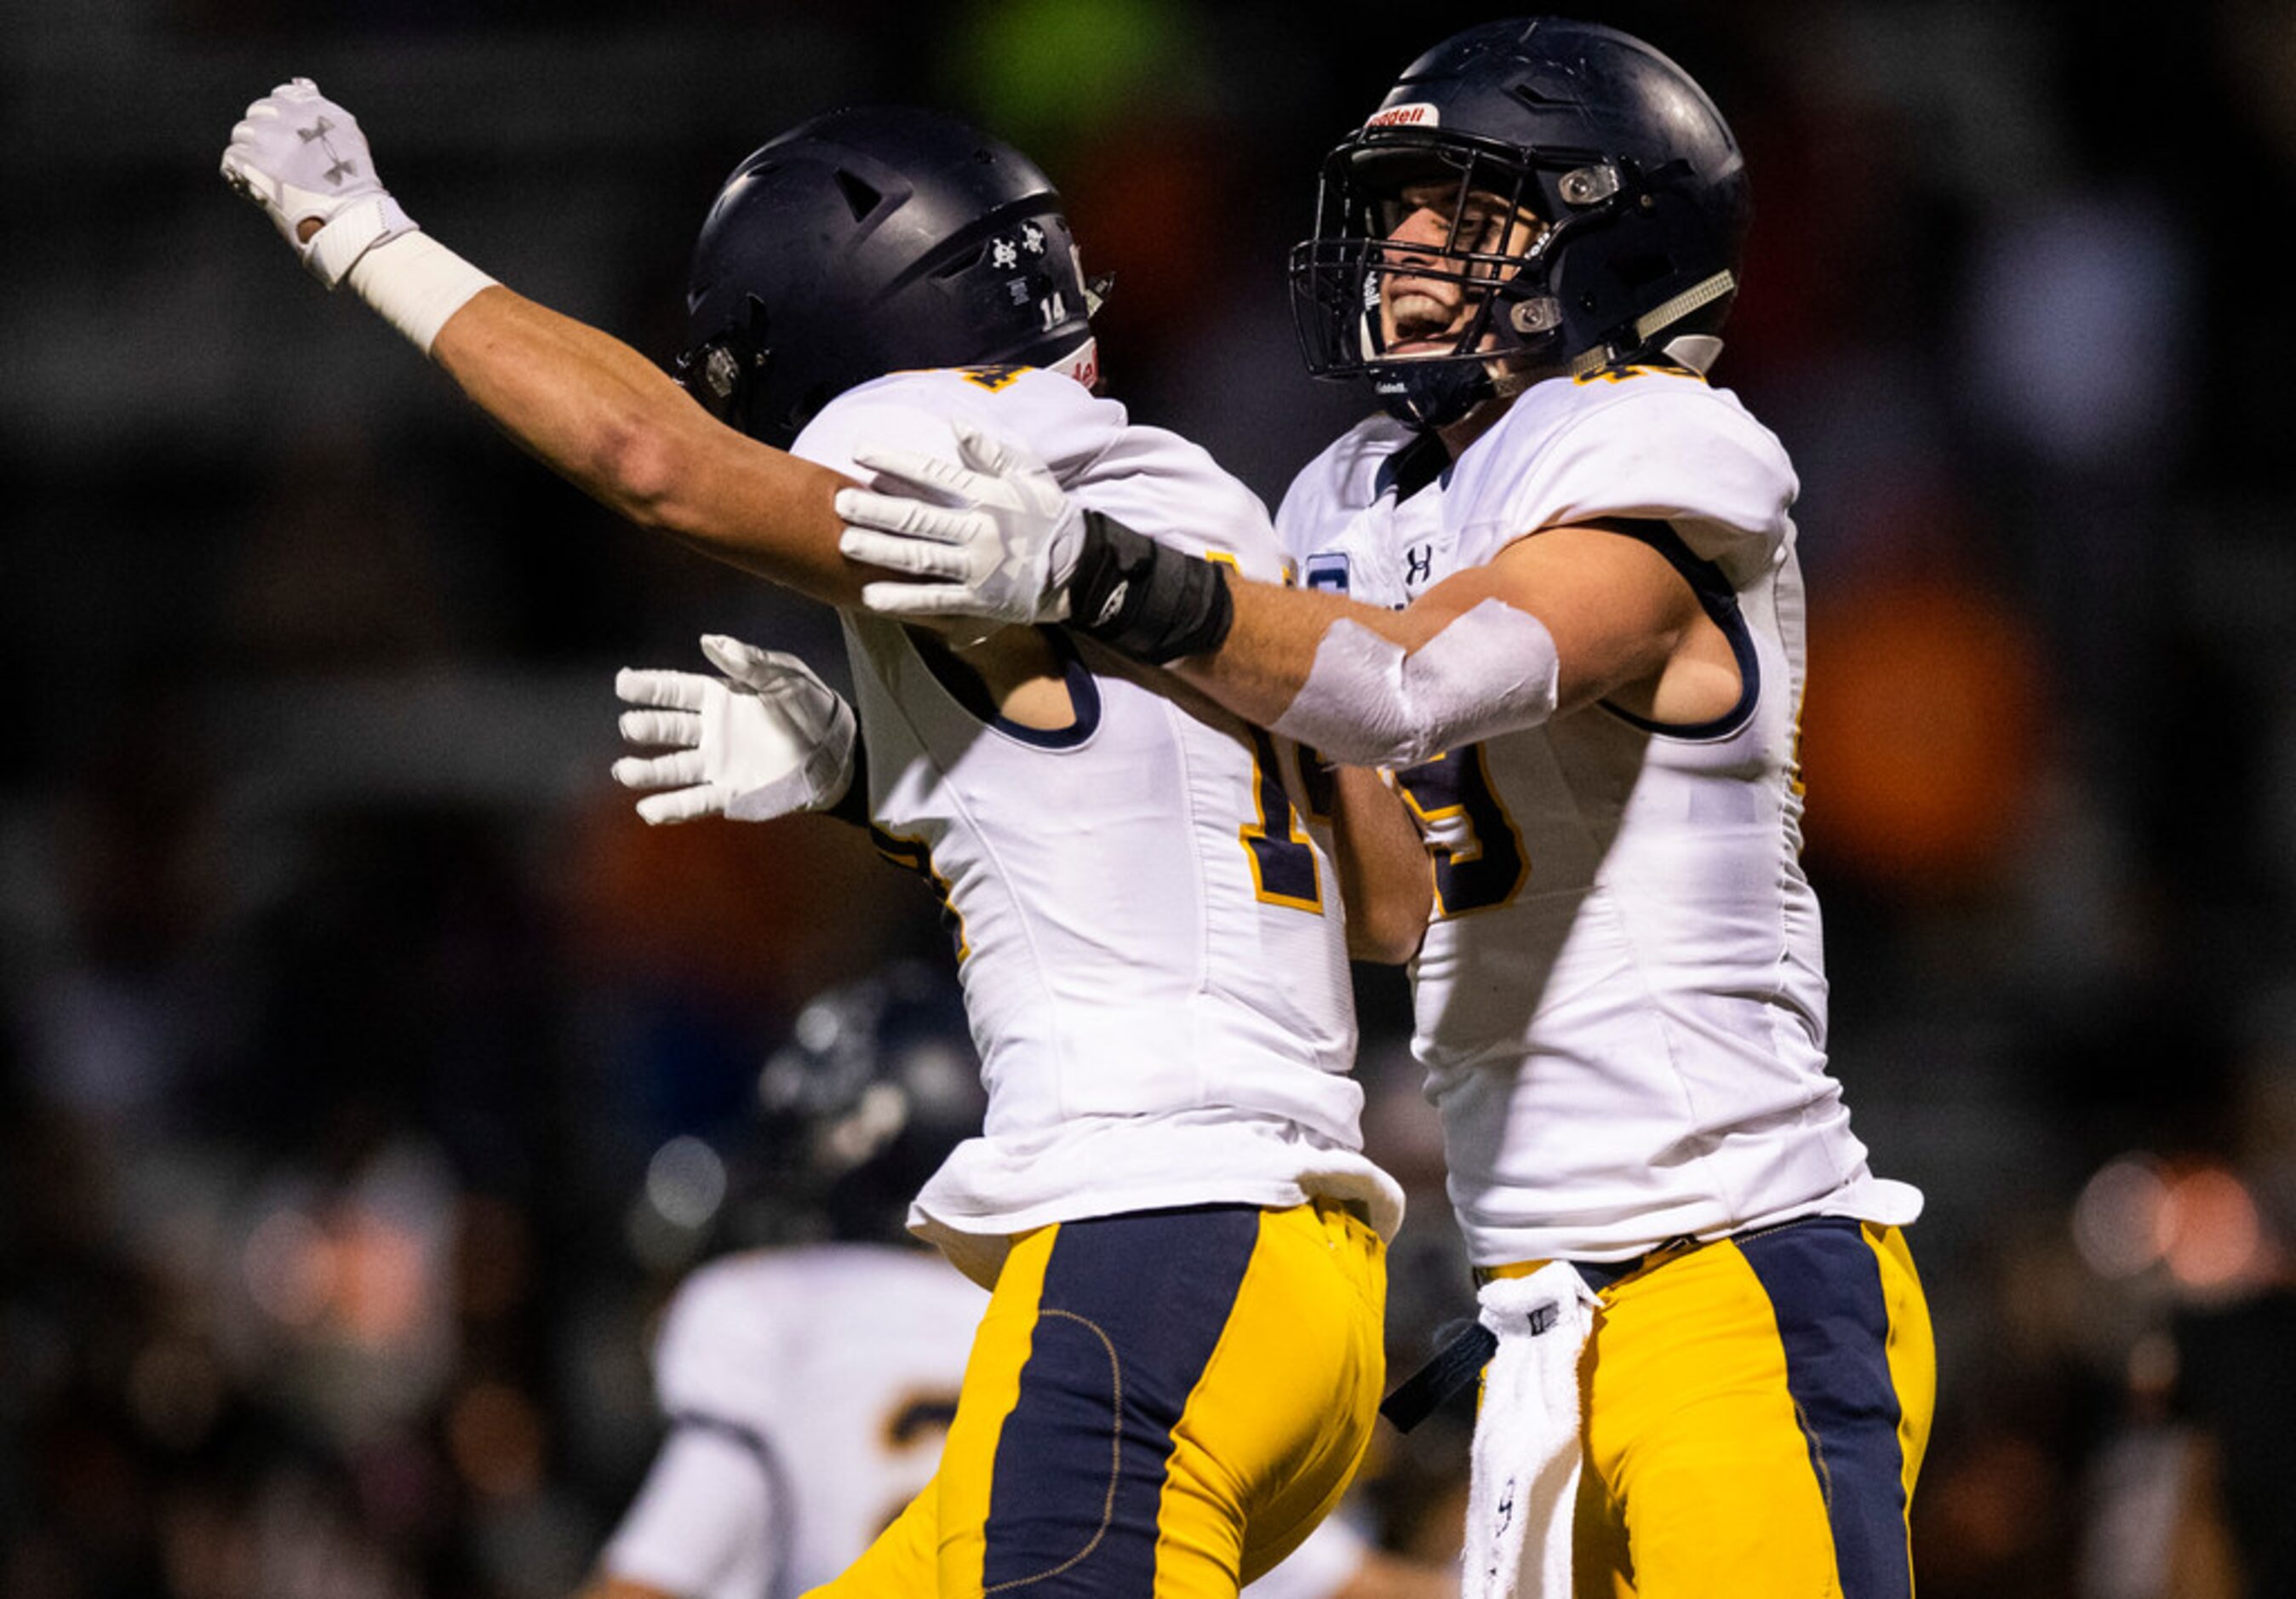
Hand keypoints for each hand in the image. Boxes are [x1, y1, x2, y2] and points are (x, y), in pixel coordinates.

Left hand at [220, 77, 416, 286]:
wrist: (349, 221)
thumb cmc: (352, 184)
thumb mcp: (347, 136)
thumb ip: (319, 106)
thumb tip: (300, 81)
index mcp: (316, 108)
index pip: (282, 95)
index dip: (281, 119)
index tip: (290, 141)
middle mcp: (292, 118)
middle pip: (257, 113)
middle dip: (264, 136)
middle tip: (281, 165)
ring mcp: (270, 140)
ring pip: (241, 135)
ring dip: (251, 156)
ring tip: (272, 179)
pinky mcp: (253, 164)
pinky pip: (231, 159)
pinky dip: (240, 176)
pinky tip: (260, 189)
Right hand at [612, 635, 856, 824]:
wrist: (839, 750)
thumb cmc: (812, 706)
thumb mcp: (784, 675)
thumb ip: (748, 660)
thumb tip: (707, 640)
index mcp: (720, 698)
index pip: (676, 691)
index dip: (649, 687)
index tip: (623, 683)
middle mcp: (713, 732)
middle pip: (668, 730)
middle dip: (646, 728)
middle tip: (629, 727)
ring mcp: (719, 764)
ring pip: (674, 768)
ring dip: (648, 772)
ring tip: (624, 772)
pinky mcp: (733, 793)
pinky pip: (697, 801)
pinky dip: (672, 807)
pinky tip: (647, 810)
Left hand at [834, 419, 1083, 625]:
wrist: (1079, 568)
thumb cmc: (1048, 516)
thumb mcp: (1028, 475)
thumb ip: (990, 452)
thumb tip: (956, 424)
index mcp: (987, 495)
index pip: (933, 473)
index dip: (894, 460)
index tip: (859, 451)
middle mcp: (979, 530)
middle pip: (918, 517)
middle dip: (877, 510)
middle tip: (842, 504)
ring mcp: (978, 568)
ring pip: (920, 558)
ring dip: (881, 551)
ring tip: (847, 544)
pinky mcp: (979, 600)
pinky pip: (935, 600)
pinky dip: (903, 599)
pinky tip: (871, 596)